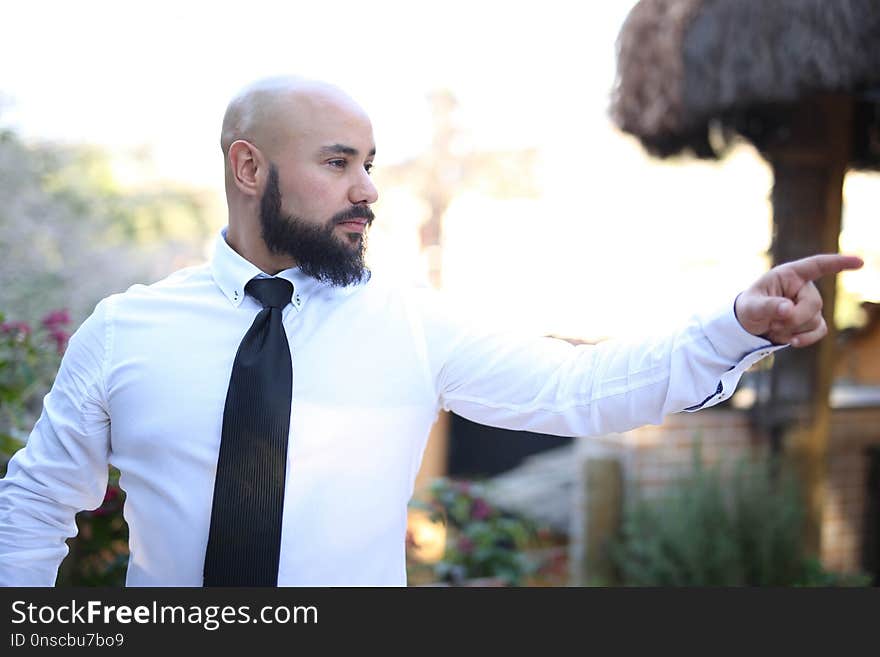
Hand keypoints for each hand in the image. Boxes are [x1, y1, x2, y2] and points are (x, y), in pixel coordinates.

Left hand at [734, 254, 863, 347]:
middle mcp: (803, 288)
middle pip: (814, 304)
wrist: (749, 325)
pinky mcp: (812, 321)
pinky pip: (819, 331)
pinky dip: (805, 339)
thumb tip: (788, 309)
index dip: (838, 263)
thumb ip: (767, 306)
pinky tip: (791, 342)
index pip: (817, 265)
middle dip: (794, 318)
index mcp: (789, 275)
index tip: (859, 262)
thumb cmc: (749, 308)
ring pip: (814, 320)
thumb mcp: (751, 306)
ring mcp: (810, 304)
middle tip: (772, 323)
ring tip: (773, 327)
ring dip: (792, 329)